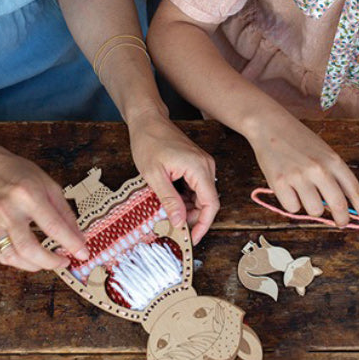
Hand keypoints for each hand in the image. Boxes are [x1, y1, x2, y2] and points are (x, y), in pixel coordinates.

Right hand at [0, 144, 89, 270]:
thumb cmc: (19, 174)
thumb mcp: (49, 185)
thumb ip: (64, 212)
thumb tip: (78, 236)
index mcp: (29, 195)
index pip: (53, 226)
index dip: (71, 243)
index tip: (83, 253)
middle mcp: (9, 210)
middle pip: (29, 248)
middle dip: (51, 261)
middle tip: (65, 261)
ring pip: (14, 256)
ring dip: (36, 265)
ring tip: (50, 261)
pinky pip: (3, 256)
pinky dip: (20, 263)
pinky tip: (32, 259)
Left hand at [127, 109, 218, 243]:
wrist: (147, 120)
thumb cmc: (148, 142)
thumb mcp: (154, 176)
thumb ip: (169, 200)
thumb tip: (179, 223)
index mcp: (199, 168)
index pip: (211, 204)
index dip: (203, 225)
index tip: (192, 239)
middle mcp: (206, 166)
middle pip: (208, 202)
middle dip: (193, 218)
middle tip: (174, 227)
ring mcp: (203, 164)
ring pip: (202, 196)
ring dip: (187, 208)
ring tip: (168, 213)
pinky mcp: (196, 164)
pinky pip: (196, 187)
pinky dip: (185, 198)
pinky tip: (170, 201)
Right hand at [246, 109, 358, 226]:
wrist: (269, 125)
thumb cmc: (297, 139)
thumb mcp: (323, 152)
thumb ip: (332, 175)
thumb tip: (339, 206)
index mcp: (333, 160)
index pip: (354, 190)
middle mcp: (318, 169)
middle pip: (338, 206)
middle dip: (342, 220)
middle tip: (340, 222)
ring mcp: (298, 177)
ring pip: (314, 210)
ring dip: (311, 207)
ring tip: (303, 191)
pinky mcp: (279, 183)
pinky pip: (292, 209)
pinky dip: (291, 203)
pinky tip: (287, 188)